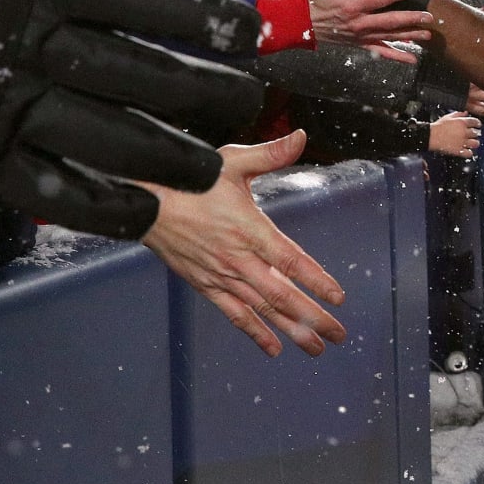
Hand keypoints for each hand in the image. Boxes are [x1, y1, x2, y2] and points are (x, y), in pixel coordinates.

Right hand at [0, 0, 263, 236]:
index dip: (200, 16)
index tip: (247, 32)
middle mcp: (32, 40)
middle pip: (134, 72)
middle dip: (201, 92)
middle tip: (247, 101)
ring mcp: (5, 100)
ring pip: (101, 136)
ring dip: (165, 156)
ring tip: (211, 165)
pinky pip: (47, 187)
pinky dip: (99, 204)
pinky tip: (146, 208)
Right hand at [141, 130, 346, 357]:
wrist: (144, 200)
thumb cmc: (191, 179)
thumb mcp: (233, 161)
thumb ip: (271, 154)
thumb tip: (299, 136)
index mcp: (250, 229)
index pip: (291, 260)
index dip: (317, 280)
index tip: (339, 298)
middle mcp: (238, 258)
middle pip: (282, 295)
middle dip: (313, 317)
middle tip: (338, 334)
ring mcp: (221, 275)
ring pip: (261, 309)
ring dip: (291, 330)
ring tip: (316, 347)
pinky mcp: (205, 284)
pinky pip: (233, 314)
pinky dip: (254, 331)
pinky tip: (272, 347)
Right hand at [307, 0, 433, 61]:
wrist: (302, 24)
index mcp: (353, 4)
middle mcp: (360, 22)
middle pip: (390, 21)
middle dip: (411, 19)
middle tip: (429, 17)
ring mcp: (362, 35)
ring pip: (390, 37)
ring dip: (410, 36)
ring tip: (428, 35)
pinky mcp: (361, 44)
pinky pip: (382, 51)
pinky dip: (398, 57)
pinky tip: (413, 59)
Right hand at [428, 111, 481, 156]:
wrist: (431, 136)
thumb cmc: (438, 126)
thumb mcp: (448, 117)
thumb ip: (459, 114)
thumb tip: (466, 113)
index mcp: (462, 122)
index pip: (476, 122)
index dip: (477, 124)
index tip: (477, 125)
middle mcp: (464, 132)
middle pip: (476, 133)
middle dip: (474, 133)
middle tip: (471, 134)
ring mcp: (462, 142)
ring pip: (475, 143)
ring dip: (473, 143)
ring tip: (470, 142)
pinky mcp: (459, 150)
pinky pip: (469, 153)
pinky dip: (469, 152)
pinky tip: (466, 150)